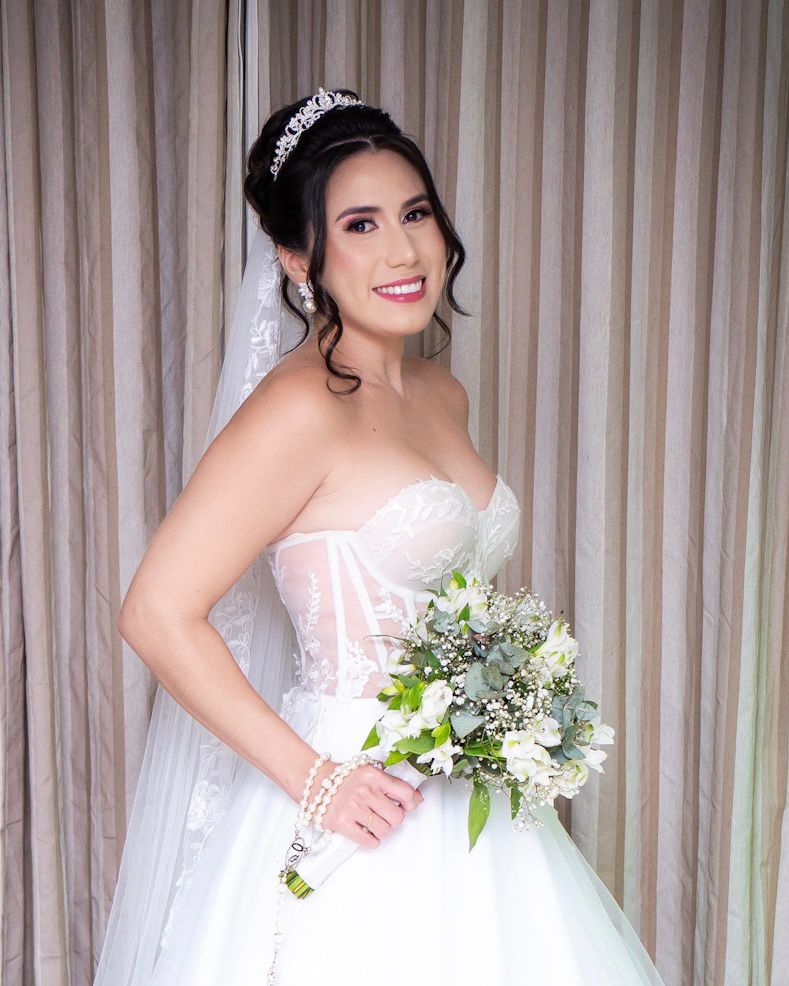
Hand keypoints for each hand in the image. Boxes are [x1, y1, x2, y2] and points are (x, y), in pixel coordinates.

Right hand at [309, 758, 423, 847]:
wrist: (316, 782)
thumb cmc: (347, 778)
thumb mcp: (370, 772)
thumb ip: (392, 783)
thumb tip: (417, 799)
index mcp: (374, 775)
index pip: (405, 792)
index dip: (411, 803)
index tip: (408, 806)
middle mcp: (365, 791)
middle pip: (397, 817)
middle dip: (394, 819)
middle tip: (385, 814)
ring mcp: (353, 808)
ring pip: (384, 831)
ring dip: (381, 830)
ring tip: (372, 822)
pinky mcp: (342, 823)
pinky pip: (369, 842)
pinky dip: (371, 840)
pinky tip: (365, 831)